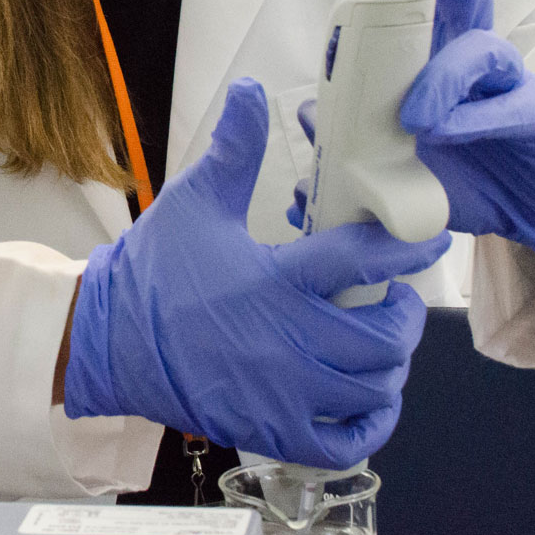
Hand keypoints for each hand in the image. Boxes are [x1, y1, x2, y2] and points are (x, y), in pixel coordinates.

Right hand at [65, 78, 450, 468]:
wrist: (106, 341)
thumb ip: (234, 149)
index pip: (363, 260)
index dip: (406, 248)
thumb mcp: (194, 202)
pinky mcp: (271, 428)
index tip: (429, 239)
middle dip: (402, 316)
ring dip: (389, 367)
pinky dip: (370, 424)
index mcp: (275, 280)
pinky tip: (368, 399)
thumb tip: (250, 91)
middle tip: (393, 299)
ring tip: (379, 344)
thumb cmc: (153, 273)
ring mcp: (282, 392)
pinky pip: (344, 442)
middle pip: (383, 338)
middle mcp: (288, 341)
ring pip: (372, 389)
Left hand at [379, 0, 534, 266]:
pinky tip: (449, 133)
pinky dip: (473, 120)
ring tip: (415, 112)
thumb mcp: (402, 154)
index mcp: (437, 45)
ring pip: (481, 44)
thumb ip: (353, 133)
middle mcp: (474, 48)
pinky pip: (510, 106)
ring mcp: (510, 80)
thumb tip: (306, 114)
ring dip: (442, 72)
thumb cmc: (470, 168)